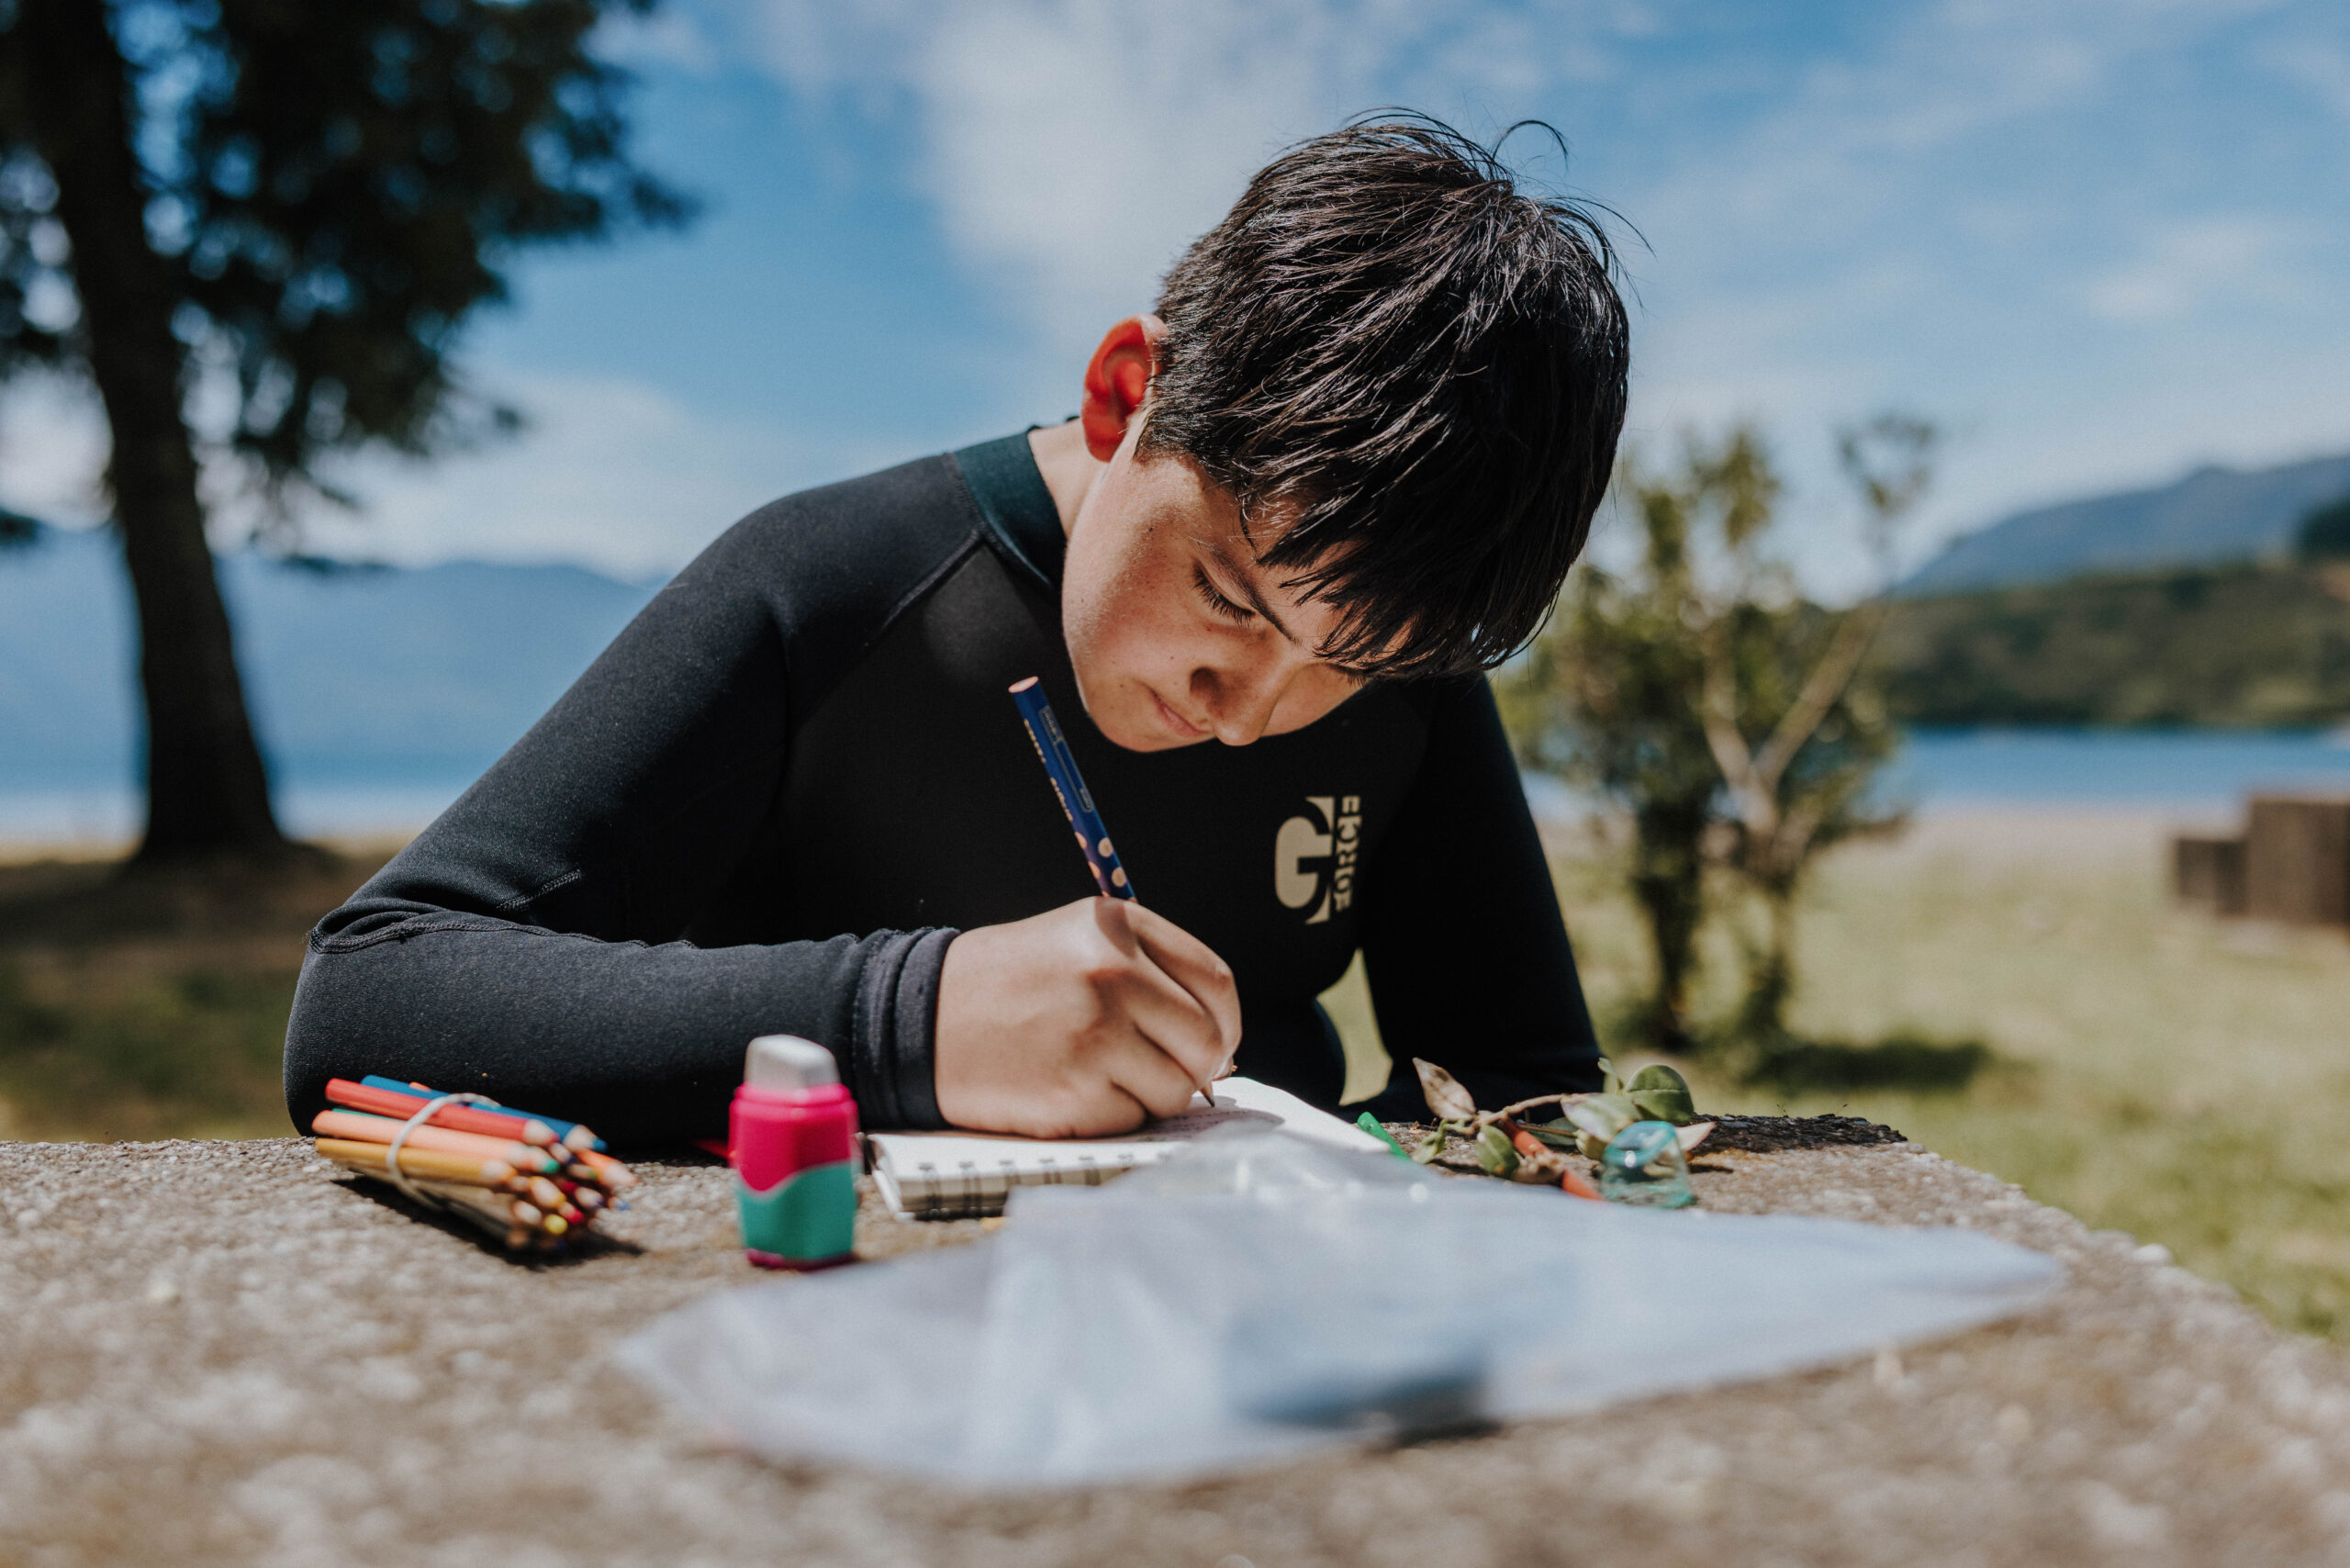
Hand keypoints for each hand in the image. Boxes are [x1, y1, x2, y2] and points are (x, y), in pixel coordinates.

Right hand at [933, 896, 1241, 1136]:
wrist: (919, 1019)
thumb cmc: (1008, 987)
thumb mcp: (1079, 944)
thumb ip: (1151, 975)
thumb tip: (1220, 1047)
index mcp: (1120, 925)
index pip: (1216, 982)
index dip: (1224, 1024)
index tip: (1214, 1045)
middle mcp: (1114, 971)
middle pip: (1206, 1040)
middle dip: (1196, 1068)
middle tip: (1161, 1074)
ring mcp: (1097, 1031)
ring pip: (1177, 1089)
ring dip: (1150, 1095)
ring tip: (1099, 1076)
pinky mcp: (1076, 1089)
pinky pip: (1133, 1118)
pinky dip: (1111, 1116)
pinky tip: (1069, 1091)